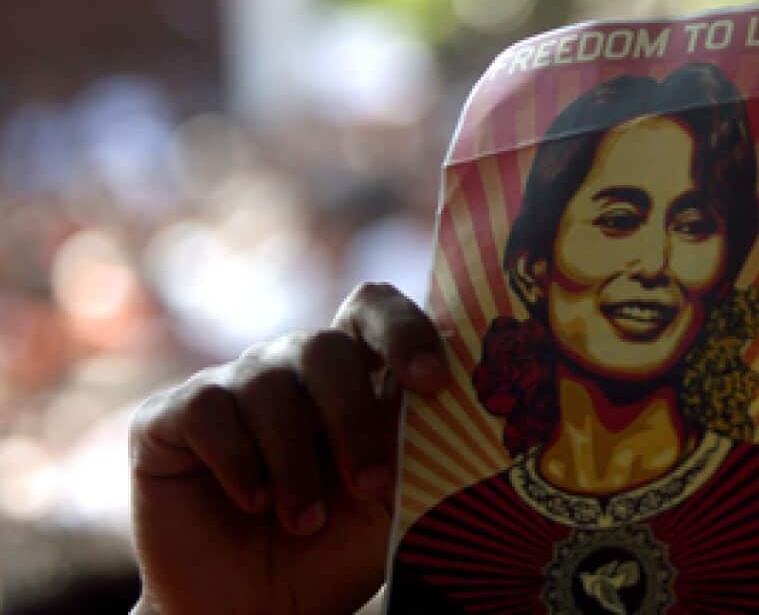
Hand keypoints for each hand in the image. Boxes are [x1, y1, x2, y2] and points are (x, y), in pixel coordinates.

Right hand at [129, 283, 448, 614]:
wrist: (250, 612)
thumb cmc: (328, 554)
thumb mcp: (389, 509)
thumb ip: (417, 453)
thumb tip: (448, 407)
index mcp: (351, 378)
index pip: (375, 312)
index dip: (404, 331)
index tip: (433, 382)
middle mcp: (290, 369)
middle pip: (325, 346)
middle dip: (352, 419)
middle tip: (369, 486)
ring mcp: (231, 387)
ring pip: (268, 385)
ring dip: (295, 463)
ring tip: (304, 522)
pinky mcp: (171, 416)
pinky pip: (209, 410)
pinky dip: (239, 462)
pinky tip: (251, 502)